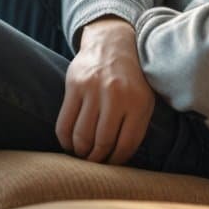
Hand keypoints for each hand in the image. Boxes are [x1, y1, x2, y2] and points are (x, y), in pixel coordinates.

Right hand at [55, 16, 155, 164]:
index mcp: (138, 102)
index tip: (111, 165)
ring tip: (82, 153)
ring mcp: (93, 89)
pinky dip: (65, 140)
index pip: (127, 145)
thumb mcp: (144, 99)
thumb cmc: (131, 79)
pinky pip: (64, 123)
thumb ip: (136, 127)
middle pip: (103, 142)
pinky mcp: (74, 85)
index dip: (117, 161)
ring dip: (80, 152)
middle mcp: (116, 95)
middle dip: (97, 160)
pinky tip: (69, 143)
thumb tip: (119, 159)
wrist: (112, 43)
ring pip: (82, 135)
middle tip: (94, 162)